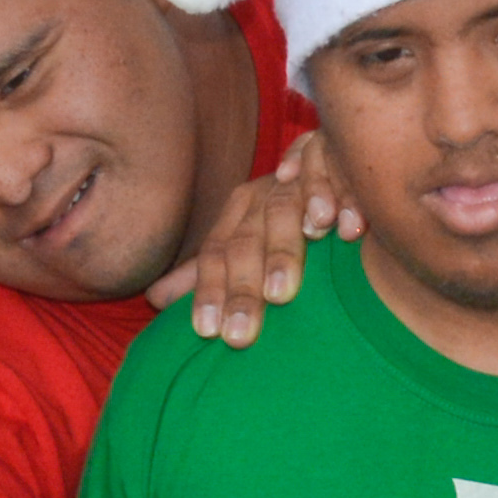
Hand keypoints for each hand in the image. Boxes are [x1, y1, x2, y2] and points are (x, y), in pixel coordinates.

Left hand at [175, 135, 358, 340]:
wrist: (328, 162)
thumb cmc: (283, 219)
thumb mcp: (241, 241)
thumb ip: (204, 273)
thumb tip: (155, 298)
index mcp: (238, 213)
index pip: (215, 254)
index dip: (209, 292)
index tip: (207, 332)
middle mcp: (264, 193)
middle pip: (246, 242)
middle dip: (241, 289)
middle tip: (239, 335)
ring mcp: (299, 177)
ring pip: (283, 212)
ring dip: (283, 253)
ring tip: (280, 293)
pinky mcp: (336, 161)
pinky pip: (333, 181)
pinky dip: (339, 202)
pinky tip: (342, 232)